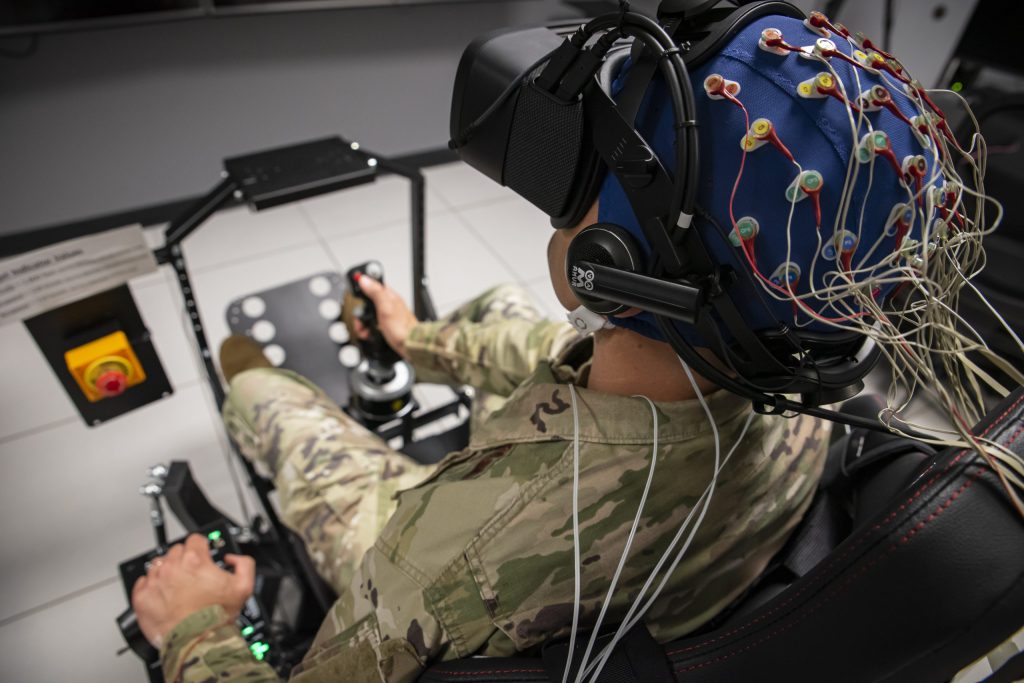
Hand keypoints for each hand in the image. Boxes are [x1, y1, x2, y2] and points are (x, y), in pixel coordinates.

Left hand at [131, 534, 254, 647]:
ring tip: (176, 587)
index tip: (201, 554)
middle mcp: (172, 567)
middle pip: (176, 551)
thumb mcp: (244, 587)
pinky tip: (161, 594)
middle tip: (191, 575)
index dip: (201, 547)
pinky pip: (142, 582)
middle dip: (184, 560)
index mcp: (195, 561)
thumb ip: (244, 563)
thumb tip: (232, 558)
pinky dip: (150, 586)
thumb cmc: (216, 618)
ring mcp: (155, 582)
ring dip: (167, 571)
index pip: (195, 539)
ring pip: (158, 564)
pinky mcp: (142, 598)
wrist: (196, 641)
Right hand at [355, 275, 418, 358]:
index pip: (373, 284)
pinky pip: (372, 324)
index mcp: (389, 296)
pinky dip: (368, 329)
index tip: (355, 287)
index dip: (363, 285)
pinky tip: (369, 334)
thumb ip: (375, 293)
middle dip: (361, 311)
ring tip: (364, 329)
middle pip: (368, 301)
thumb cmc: (402, 328)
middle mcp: (388, 304)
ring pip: (369, 314)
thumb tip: (364, 280)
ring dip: (363, 322)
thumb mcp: (385, 308)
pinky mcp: (386, 325)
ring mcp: (387, 315)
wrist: (410, 345)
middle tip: (360, 318)